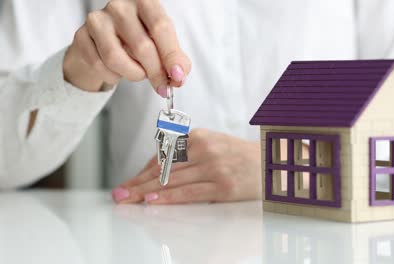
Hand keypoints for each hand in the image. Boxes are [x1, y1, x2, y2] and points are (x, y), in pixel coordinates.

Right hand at [63, 0, 190, 92]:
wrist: (104, 44)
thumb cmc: (137, 42)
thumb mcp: (161, 46)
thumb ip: (174, 58)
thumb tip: (179, 75)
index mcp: (145, 2)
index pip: (161, 27)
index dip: (171, 55)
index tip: (178, 76)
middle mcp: (120, 6)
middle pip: (141, 45)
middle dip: (155, 72)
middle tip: (162, 86)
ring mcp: (98, 19)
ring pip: (115, 57)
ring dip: (133, 74)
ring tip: (139, 74)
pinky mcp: (81, 36)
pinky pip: (99, 65)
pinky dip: (113, 76)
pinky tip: (118, 71)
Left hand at [111, 128, 261, 203]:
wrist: (269, 163)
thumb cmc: (238, 156)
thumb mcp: (212, 145)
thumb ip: (186, 154)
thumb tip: (156, 170)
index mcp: (199, 137)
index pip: (164, 155)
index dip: (144, 170)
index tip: (130, 181)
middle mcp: (205, 149)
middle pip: (164, 168)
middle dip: (139, 182)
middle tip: (121, 192)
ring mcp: (214, 167)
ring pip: (173, 180)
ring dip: (147, 191)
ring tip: (129, 198)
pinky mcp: (222, 186)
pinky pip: (190, 192)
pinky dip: (169, 197)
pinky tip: (154, 200)